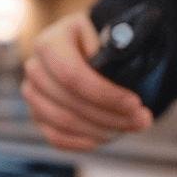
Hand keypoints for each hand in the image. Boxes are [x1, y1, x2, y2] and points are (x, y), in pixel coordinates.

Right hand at [22, 12, 153, 150]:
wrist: (85, 49)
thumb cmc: (101, 43)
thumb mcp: (108, 35)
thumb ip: (112, 47)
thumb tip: (117, 57)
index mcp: (49, 43)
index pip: (73, 76)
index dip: (105, 94)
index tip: (135, 103)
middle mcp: (35, 69)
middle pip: (71, 103)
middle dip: (111, 116)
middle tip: (143, 120)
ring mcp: (33, 95)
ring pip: (65, 123)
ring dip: (102, 130)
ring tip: (130, 126)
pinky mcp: (37, 116)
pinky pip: (56, 137)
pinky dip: (84, 141)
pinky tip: (106, 136)